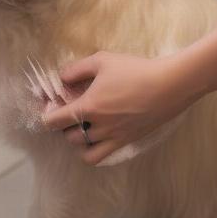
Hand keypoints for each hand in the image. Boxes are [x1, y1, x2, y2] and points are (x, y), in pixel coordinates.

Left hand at [42, 51, 203, 165]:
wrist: (170, 85)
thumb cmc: (135, 70)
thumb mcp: (102, 60)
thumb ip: (77, 69)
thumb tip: (61, 77)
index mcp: (89, 107)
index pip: (55, 121)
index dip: (47, 115)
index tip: (49, 107)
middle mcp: (99, 127)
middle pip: (68, 136)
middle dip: (64, 125)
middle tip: (68, 111)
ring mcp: (114, 137)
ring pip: (84, 150)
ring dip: (77, 139)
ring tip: (82, 125)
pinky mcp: (127, 141)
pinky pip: (101, 156)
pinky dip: (93, 150)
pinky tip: (97, 135)